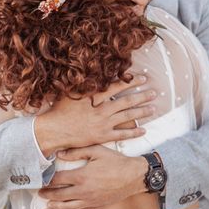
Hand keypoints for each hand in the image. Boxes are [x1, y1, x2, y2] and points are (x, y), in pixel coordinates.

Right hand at [34, 75, 156, 155]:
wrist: (54, 131)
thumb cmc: (60, 111)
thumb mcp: (70, 93)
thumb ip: (83, 84)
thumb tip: (92, 72)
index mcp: (94, 97)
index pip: (117, 87)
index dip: (131, 82)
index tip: (142, 78)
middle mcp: (101, 110)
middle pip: (126, 101)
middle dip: (142, 96)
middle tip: (154, 93)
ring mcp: (103, 124)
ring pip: (127, 116)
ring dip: (141, 112)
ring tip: (153, 108)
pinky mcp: (102, 136)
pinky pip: (121, 134)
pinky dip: (133, 132)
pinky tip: (143, 130)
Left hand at [38, 145, 148, 208]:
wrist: (133, 176)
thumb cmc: (116, 162)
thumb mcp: (96, 151)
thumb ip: (76, 151)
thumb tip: (59, 154)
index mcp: (81, 176)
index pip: (58, 180)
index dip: (47, 180)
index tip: (41, 179)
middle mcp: (83, 191)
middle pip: (59, 196)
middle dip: (47, 195)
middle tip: (39, 193)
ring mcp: (90, 201)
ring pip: (67, 207)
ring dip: (55, 206)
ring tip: (48, 204)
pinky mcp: (96, 206)